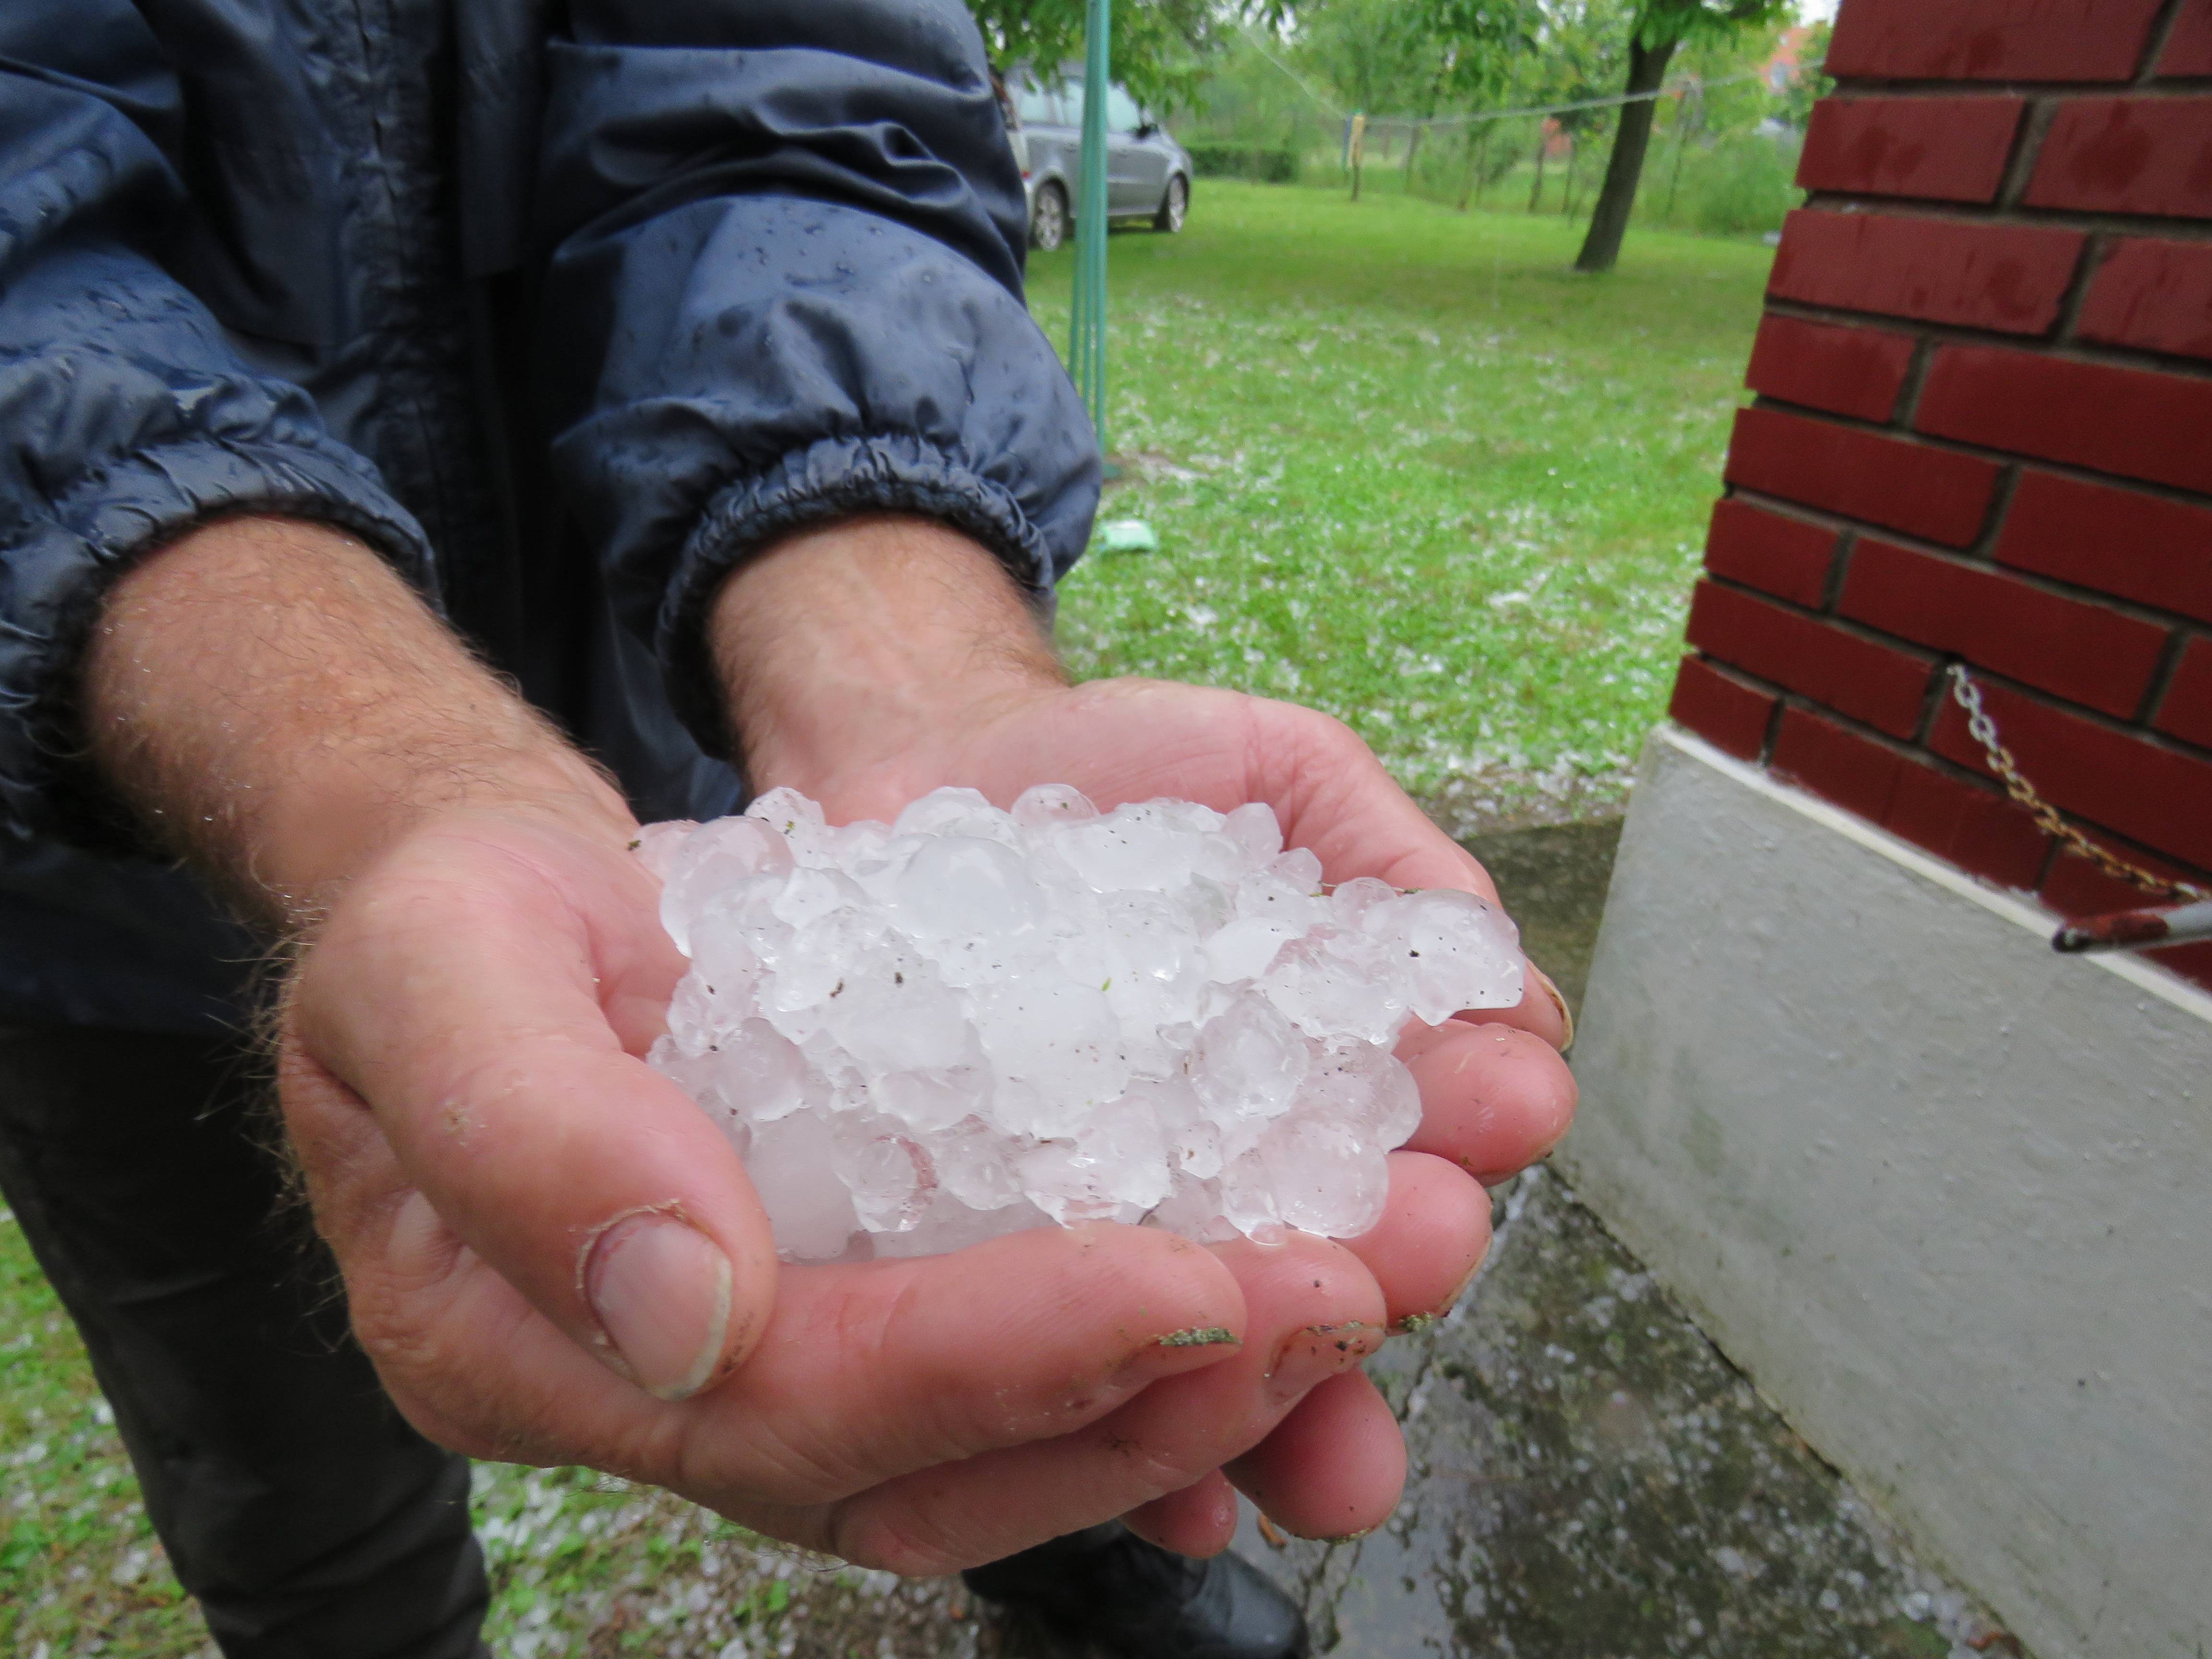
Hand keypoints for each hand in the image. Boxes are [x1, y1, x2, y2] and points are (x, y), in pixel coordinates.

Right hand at [84, 516, 1419, 1572]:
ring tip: (1354, 1294)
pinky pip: (1012, 1381)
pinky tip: (1274, 1316)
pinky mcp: (852, 1312)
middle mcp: (663, 1403)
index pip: (799, 1399)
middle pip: (928, 1466)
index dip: (1001, 1354)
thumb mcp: (445, 955)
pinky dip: (1152, 1358)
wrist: (494, 892)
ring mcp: (766, 1372)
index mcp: (528, 1346)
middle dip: (1150, 1399)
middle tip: (1342, 1293)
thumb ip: (531, 1127)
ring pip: (994, 1450)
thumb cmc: (452, 911)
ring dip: (1191, 1390)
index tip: (1192, 1282)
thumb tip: (694, 1310)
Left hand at [717, 518, 1579, 1556]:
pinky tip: (1175, 1493)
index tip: (1510, 1096)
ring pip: (1218, 1352)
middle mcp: (1248, 1183)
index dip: (1477, 1109)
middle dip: (1393, 1257)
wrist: (917, 787)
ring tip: (1321, 1398)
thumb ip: (1381, 853)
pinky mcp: (990, 1281)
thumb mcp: (1271, 775)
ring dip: (1282, 1387)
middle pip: (1342, 1256)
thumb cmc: (1118, 784)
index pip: (1431, 1114)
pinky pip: (1061, 1388)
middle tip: (1423, 1234)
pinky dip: (1118, 1444)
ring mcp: (1119, 1243)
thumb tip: (1500, 970)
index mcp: (1334, 1077)